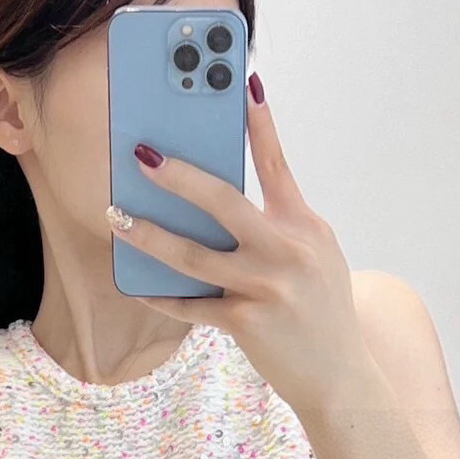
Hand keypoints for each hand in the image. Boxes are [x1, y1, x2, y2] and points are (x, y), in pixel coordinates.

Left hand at [106, 73, 370, 418]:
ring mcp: (267, 287)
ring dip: (149, 235)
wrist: (341, 375)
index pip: (276, 164)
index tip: (240, 82)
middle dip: (178, 176)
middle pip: (223, 201)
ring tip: (118, 216)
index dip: (258, 123)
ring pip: (194, 255)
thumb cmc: (321, 310)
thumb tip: (219, 200)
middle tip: (141, 155)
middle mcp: (287, 250)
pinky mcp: (248, 322)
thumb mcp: (317, 256)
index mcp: (305, 225)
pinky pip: (193, 306)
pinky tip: (135, 285)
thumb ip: (280, 224)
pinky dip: (162, 296)